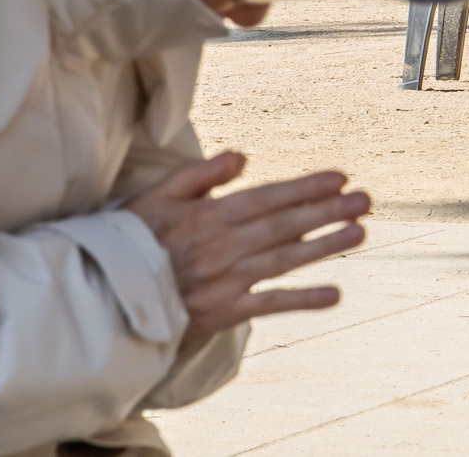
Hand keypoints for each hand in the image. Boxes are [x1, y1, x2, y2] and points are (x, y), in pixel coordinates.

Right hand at [126, 151, 369, 357]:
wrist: (103, 299)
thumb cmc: (128, 241)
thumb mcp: (155, 196)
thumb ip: (199, 175)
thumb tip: (242, 157)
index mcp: (208, 217)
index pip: (267, 198)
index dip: (305, 188)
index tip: (339, 178)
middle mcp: (224, 248)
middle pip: (284, 226)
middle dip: (327, 212)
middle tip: (365, 201)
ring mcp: (227, 282)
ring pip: (285, 260)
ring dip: (325, 247)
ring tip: (359, 233)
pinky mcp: (225, 312)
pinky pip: (270, 305)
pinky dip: (303, 300)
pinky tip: (334, 294)